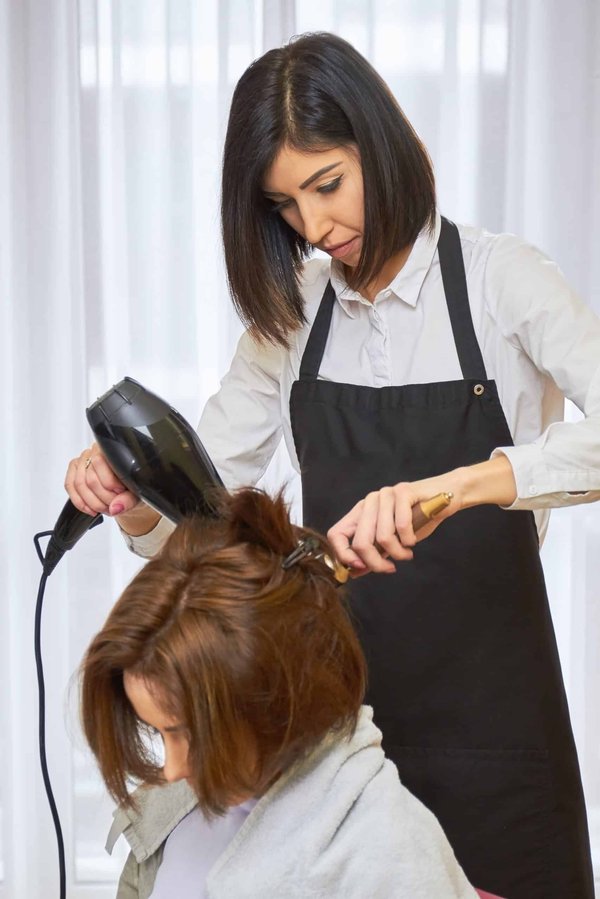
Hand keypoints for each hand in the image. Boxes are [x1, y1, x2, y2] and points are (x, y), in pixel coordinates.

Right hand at [65, 443, 139, 517]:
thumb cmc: (132, 487)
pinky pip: (70, 486)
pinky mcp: (74, 469)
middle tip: (113, 505)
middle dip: (102, 497)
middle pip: (90, 478)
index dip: (109, 483)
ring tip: (105, 508)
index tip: (120, 492)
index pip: (100, 463)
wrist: (127, 492)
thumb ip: (128, 500)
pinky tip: (91, 509)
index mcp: (112, 450)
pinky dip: (80, 502)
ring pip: (79, 483)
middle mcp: (95, 451)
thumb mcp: (137, 493)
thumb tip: (115, 508)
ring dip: (92, 502)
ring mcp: (83, 460)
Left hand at [327, 455, 517, 575]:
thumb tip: (354, 572)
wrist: (448, 495)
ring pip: (383, 537)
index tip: (360, 569)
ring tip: (407, 552)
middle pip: (360, 541)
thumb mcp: (393, 540)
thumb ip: (374, 553)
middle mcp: (370, 501)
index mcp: (361, 511)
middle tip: (390, 568)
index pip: (336, 534)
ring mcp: (385, 494)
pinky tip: (413, 540)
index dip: (343, 555)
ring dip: (398, 553)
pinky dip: (409, 540)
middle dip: (375, 563)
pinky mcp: (403, 491)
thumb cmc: (420, 518)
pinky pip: (401, 526)